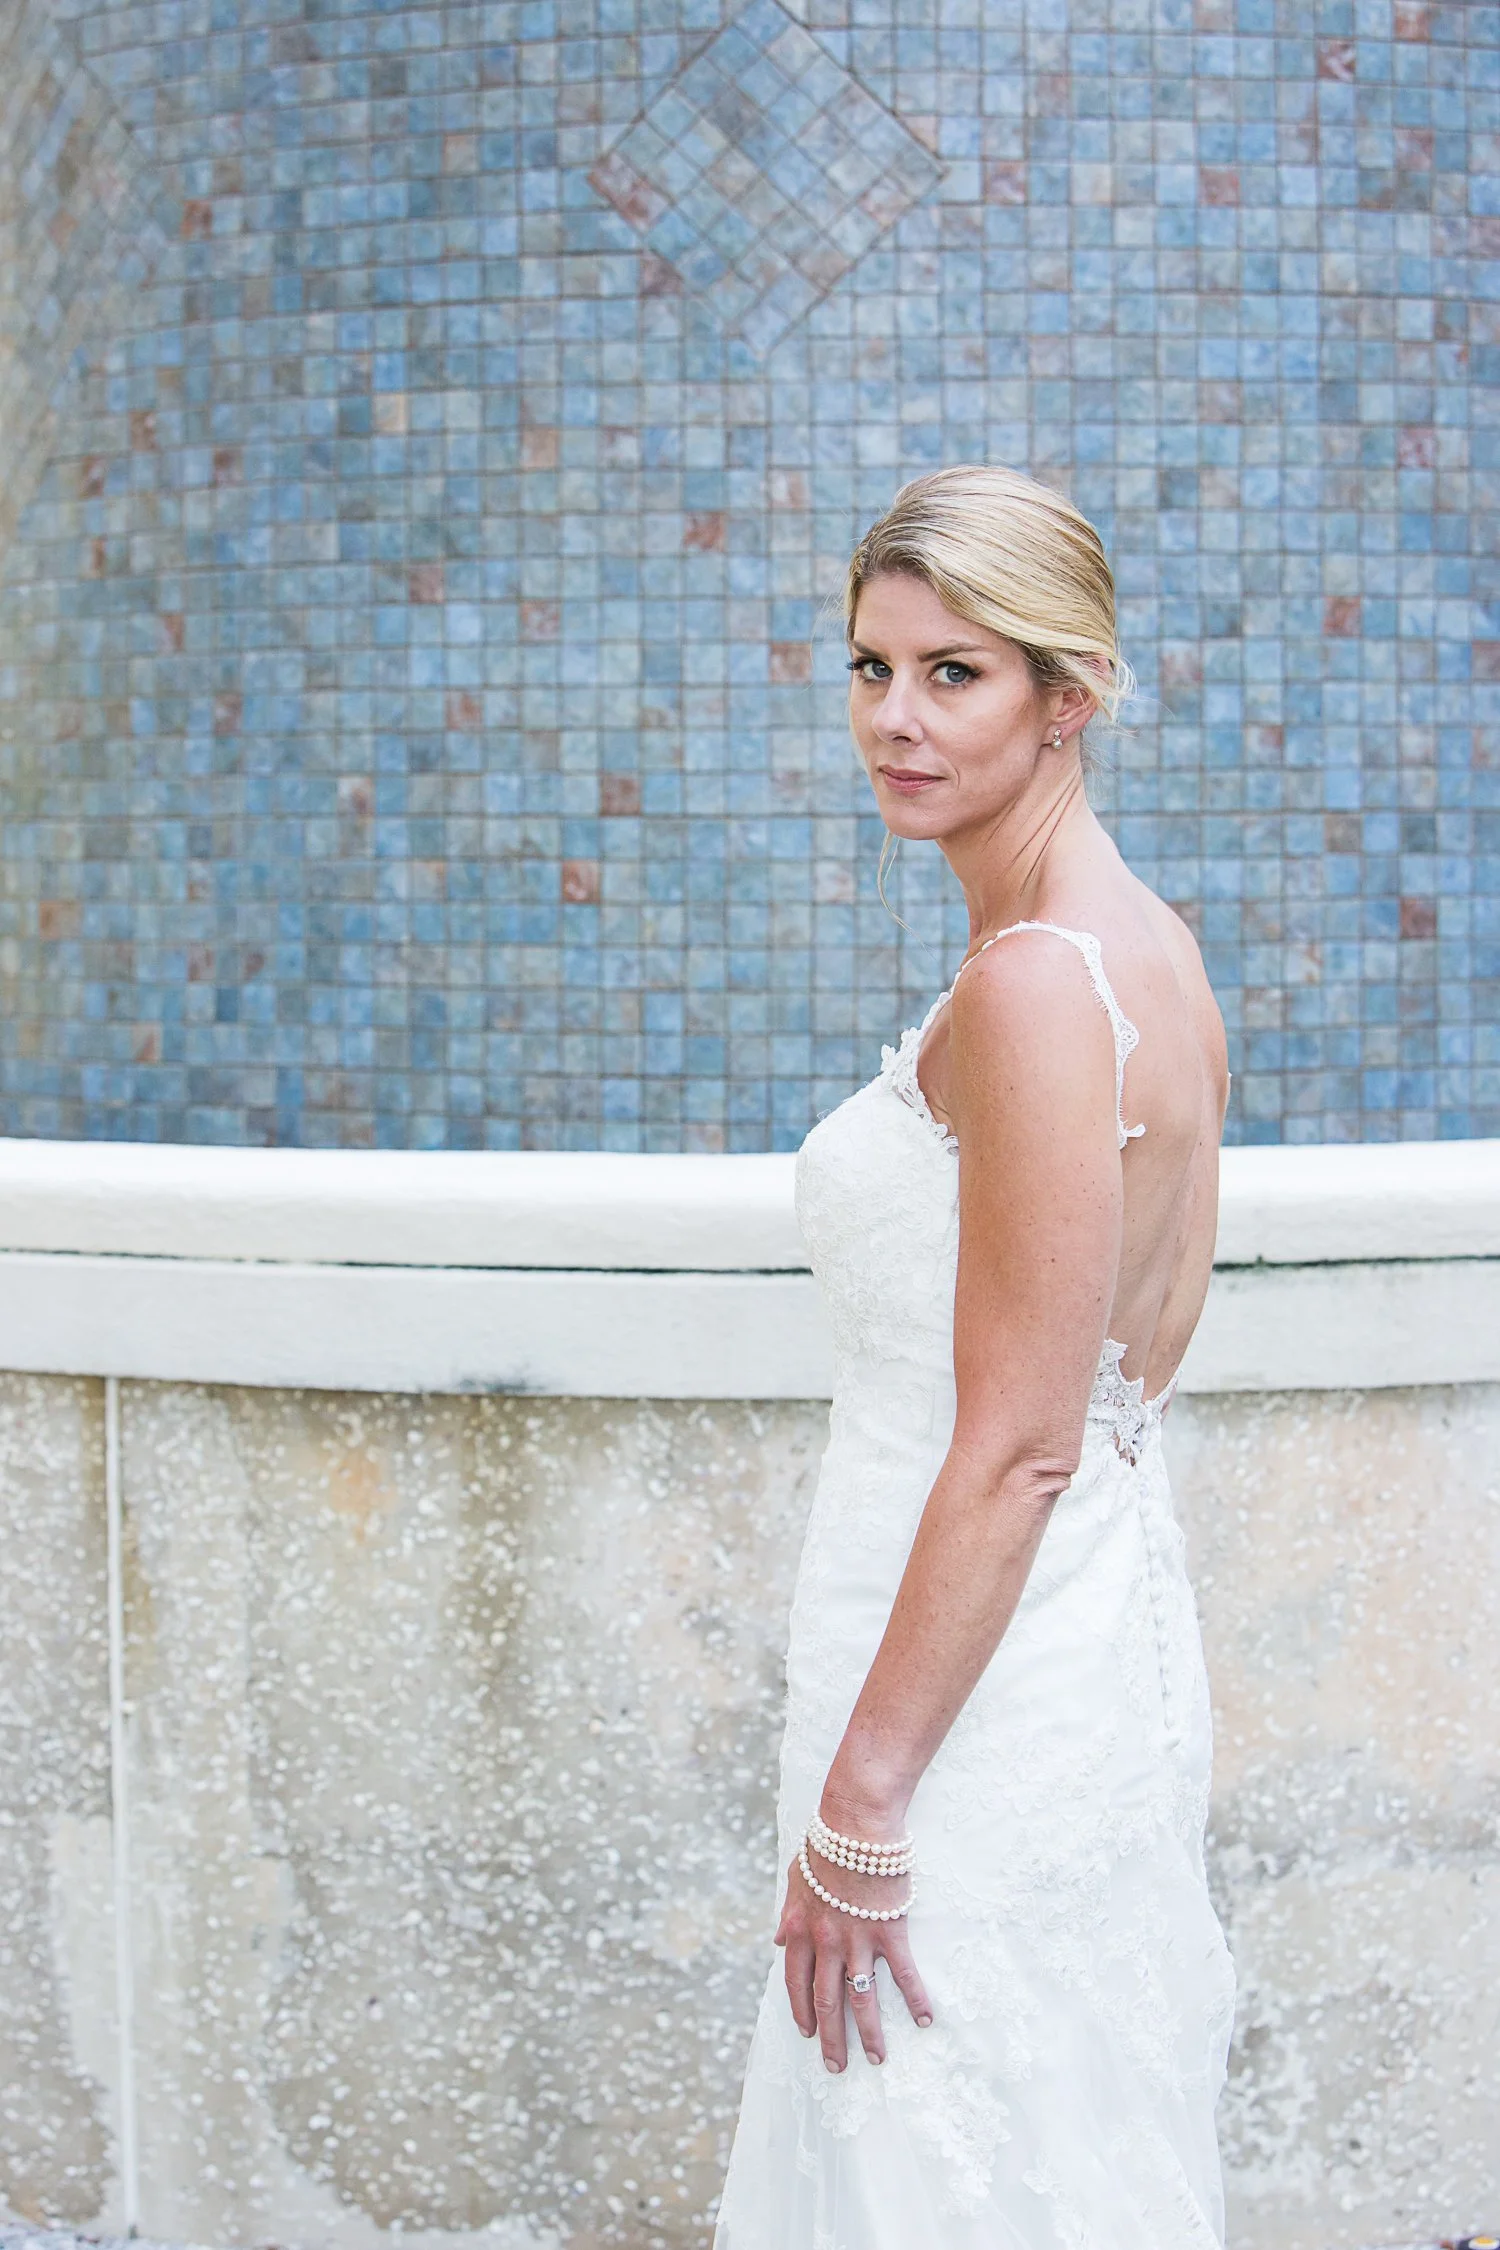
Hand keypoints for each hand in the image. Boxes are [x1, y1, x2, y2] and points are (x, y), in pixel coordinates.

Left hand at [773, 1828, 932, 2073]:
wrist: (856, 1824)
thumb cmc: (825, 1846)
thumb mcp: (795, 1879)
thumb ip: (787, 1915)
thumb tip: (777, 1943)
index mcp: (799, 1929)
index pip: (796, 1982)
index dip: (801, 2011)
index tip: (808, 2034)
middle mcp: (826, 1941)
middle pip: (826, 2000)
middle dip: (831, 2038)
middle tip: (837, 2067)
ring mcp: (858, 1939)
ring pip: (861, 1997)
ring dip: (869, 2033)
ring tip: (878, 2058)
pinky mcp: (889, 1931)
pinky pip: (902, 1973)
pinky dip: (914, 1998)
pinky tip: (924, 2019)